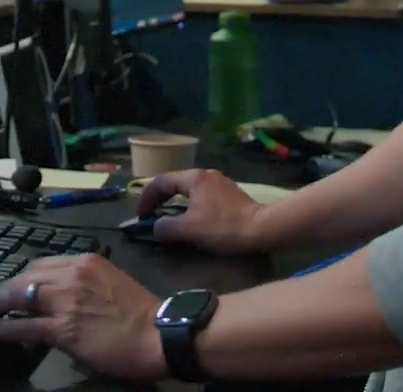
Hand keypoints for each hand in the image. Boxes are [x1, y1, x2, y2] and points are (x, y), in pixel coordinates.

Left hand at [0, 254, 165, 379]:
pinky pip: (21, 325)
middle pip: (26, 276)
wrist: (159, 334)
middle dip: (5, 289)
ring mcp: (65, 301)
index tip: (14, 288)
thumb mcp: (111, 283)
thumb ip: (84, 285)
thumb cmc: (141, 313)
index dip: (24, 278)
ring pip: (18, 296)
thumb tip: (62, 300)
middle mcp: (71, 274)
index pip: (43, 265)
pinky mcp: (62, 328)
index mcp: (85, 261)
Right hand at [137, 169, 268, 253]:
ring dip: (175, 202)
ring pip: (189, 189)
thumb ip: (166, 227)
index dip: (146, 198)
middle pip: (175, 182)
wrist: (262, 228)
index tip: (140, 215)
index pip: (160, 182)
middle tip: (151, 215)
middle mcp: (205, 174)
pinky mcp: (230, 193)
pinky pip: (202, 195)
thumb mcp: (189, 230)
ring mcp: (220, 181)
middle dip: (160, 198)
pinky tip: (193, 218)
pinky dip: (191, 204)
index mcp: (193, 178)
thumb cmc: (223, 227)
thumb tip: (156, 227)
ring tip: (169, 217)